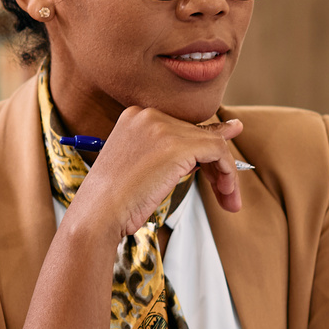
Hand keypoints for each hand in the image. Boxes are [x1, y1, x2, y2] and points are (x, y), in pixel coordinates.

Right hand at [67, 108, 244, 244]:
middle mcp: (148, 115)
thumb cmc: (115, 201)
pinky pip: (218, 151)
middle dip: (216, 167)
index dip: (200, 155)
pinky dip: (227, 172)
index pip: (181, 129)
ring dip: (225, 173)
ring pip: (213, 143)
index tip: (216, 174)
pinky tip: (225, 193)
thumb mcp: (144, 169)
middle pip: (198, 135)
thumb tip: (222, 133)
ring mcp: (162, 127)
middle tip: (226, 194)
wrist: (98, 213)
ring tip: (229, 199)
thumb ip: (175, 151)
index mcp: (135, 117)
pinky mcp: (178, 144)